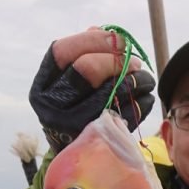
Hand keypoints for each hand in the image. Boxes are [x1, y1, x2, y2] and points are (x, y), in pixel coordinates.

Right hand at [29, 27, 155, 151]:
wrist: (76, 156)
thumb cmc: (75, 110)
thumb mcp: (68, 83)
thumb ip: (82, 55)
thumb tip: (102, 31)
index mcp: (43, 87)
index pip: (64, 51)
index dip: (94, 40)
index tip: (119, 41)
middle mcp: (53, 107)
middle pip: (87, 70)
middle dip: (117, 60)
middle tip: (135, 63)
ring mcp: (74, 127)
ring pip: (112, 92)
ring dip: (137, 80)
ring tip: (145, 78)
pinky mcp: (97, 142)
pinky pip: (127, 115)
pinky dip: (142, 102)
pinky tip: (145, 97)